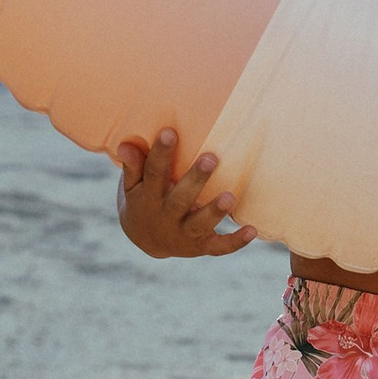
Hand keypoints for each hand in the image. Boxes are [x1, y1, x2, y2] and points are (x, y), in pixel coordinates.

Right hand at [115, 128, 255, 260]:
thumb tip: (125, 145)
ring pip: (200, 224)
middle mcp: (166, 216)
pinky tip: (252, 230)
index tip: (169, 132)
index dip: (160, 154)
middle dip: (196, 180)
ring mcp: (184, 233)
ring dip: (215, 211)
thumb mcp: (131, 186)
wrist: (146, 240)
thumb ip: (132, 166)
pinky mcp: (201, 246)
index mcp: (148, 198)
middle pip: (180, 199)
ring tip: (230, 196)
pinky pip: (219, 247)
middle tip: (211, 158)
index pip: (153, 173)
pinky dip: (235, 242)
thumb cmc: (143, 200)